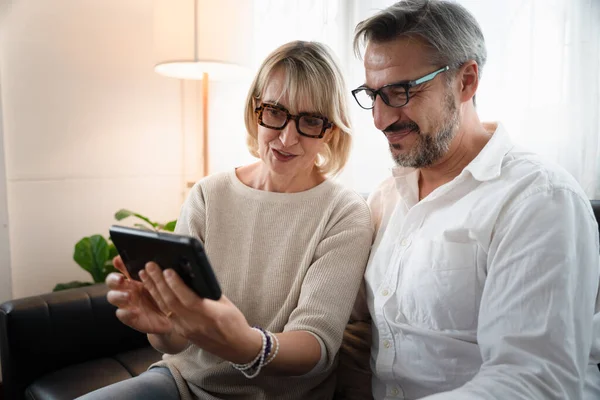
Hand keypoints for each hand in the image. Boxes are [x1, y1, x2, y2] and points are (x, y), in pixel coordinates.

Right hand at [106, 256, 172, 334]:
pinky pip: (122, 315)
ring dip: (118, 295)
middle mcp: (127, 290)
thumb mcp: (162, 281)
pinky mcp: (131, 318)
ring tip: (129, 296)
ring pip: (113, 297)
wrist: (174, 316)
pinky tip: (135, 311)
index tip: (118, 261)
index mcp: (134, 279)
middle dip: (114, 279)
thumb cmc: (166, 295)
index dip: (118, 264)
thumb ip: (155, 271)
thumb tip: (151, 261)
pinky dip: (126, 313)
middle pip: (111, 282)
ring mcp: (127, 304)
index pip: (120, 267)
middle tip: (121, 279)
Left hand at [140, 262, 261, 363]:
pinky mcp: (182, 332)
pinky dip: (158, 299)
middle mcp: (196, 324)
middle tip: (150, 266)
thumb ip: (209, 292)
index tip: (167, 271)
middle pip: (172, 302)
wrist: (235, 347)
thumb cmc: (234, 323)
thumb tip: (194, 276)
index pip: (189, 299)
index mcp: (211, 315)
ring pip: (166, 308)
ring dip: (154, 290)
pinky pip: (167, 314)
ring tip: (145, 274)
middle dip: (159, 283)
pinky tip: (152, 289)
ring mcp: (186, 329)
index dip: (177, 285)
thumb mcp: (227, 304)